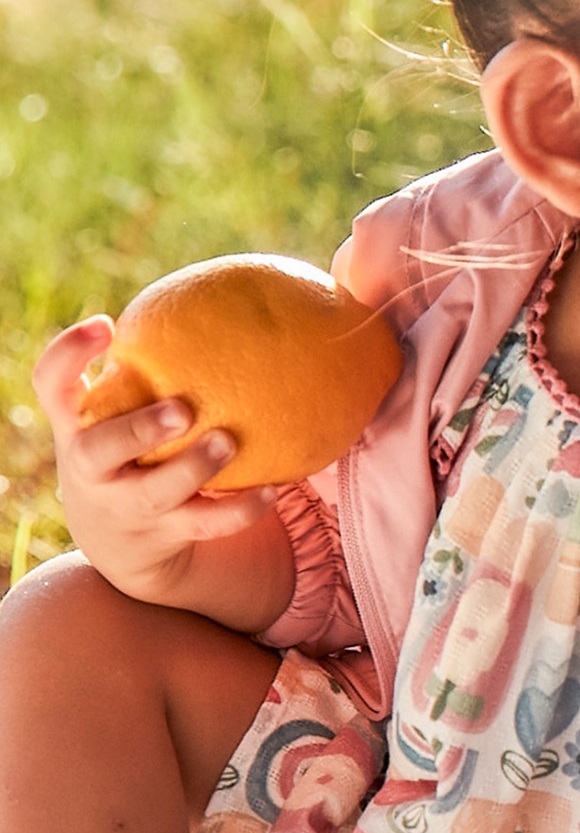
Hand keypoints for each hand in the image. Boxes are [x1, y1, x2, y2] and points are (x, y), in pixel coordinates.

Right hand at [33, 316, 277, 608]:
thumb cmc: (128, 445)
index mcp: (76, 424)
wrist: (118, 539)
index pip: (52, 384)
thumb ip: (150, 364)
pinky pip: (203, 524)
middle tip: (182, 408)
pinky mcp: (161, 534)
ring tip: (229, 441)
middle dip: (137, 431)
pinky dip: (238, 510)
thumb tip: (232, 293)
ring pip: (153, 493)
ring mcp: (123, 504)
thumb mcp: (120, 408)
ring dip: (193, 468)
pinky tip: (273, 490)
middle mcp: (91, 466)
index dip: (69, 355)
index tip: (106, 325)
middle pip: (98, 450)